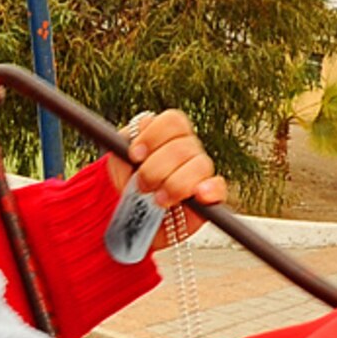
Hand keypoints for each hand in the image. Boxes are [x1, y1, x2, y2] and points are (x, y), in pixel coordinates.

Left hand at [107, 109, 228, 246]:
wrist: (135, 215)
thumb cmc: (128, 183)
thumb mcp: (118, 165)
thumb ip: (123, 154)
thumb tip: (132, 155)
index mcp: (167, 134)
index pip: (172, 121)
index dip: (153, 136)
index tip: (134, 155)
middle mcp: (187, 148)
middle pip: (182, 147)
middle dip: (157, 169)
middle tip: (142, 185)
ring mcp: (201, 170)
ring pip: (200, 165)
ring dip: (175, 184)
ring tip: (158, 200)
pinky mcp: (209, 195)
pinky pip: (218, 187)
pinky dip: (210, 190)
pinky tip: (199, 195)